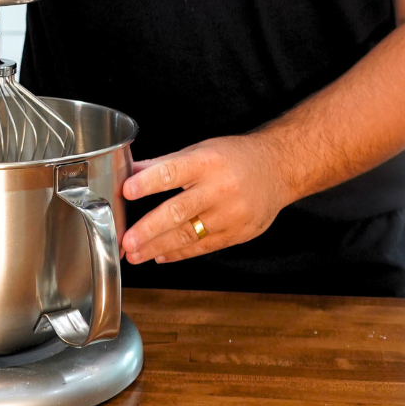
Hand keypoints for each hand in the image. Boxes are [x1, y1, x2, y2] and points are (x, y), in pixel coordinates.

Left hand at [120, 133, 286, 264]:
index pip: (173, 172)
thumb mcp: (201, 150)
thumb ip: (166, 163)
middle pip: (178, 211)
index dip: (148, 181)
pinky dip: (179, 253)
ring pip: (188, 235)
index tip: (127, 190)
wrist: (277, 169)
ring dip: (157, 246)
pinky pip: (202, 247)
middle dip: (149, 229)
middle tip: (126, 240)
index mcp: (206, 162)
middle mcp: (218, 189)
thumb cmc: (234, 157)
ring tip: (135, 253)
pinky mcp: (236, 234)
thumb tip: (132, 170)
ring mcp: (229, 215)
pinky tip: (160, 255)